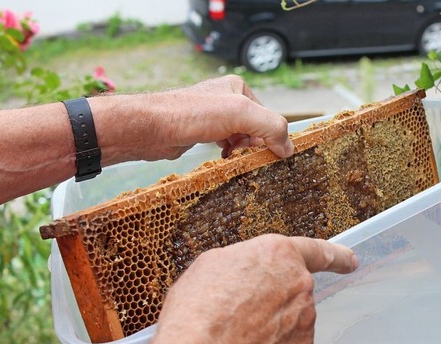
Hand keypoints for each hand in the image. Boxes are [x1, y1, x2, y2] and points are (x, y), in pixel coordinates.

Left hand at [97, 75, 294, 163]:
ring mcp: (212, 117)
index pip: (268, 115)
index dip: (269, 135)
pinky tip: (222, 158)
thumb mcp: (240, 114)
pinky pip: (225, 146)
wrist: (150, 128)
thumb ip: (271, 126)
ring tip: (230, 155)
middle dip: (253, 144)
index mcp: (238, 88)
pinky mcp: (201, 133)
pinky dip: (228, 154)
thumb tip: (290, 148)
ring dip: (240, 151)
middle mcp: (225, 99)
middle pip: (255, 128)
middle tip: (241, 151)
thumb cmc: (192, 114)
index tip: (262, 150)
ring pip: (240, 139)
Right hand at [128, 234, 357, 343]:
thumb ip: (243, 262)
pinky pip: (289, 343)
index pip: (316, 250)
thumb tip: (247, 273)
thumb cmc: (199, 311)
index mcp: (278, 254)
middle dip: (275, 300)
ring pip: (291, 318)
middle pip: (293, 288)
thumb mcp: (211, 265)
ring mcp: (305, 316)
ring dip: (271, 324)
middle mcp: (300, 282)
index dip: (336, 255)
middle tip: (241, 313)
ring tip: (236, 333)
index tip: (349, 260)